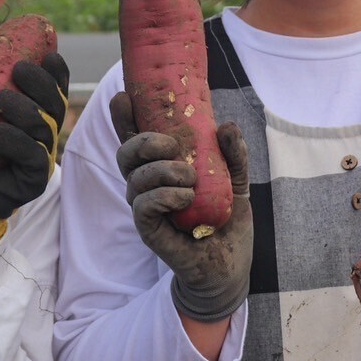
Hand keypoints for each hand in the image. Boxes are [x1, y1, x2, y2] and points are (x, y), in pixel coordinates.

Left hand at [0, 52, 68, 237]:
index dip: (56, 70)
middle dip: (41, 82)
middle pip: (55, 103)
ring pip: (44, 126)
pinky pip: (31, 156)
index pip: (55, 87)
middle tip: (19, 69)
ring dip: (24, 109)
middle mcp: (46, 132)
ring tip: (0, 98)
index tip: (47, 54)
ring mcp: (44, 156)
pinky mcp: (35, 179)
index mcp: (38, 112)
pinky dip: (13, 141)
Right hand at [110, 92, 252, 323]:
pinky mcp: (150, 231)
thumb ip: (234, 154)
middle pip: (125, 154)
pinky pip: (142, 206)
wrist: (230, 264)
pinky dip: (162, 196)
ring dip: (162, 171)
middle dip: (143, 141)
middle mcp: (147, 186)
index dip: (124, 117)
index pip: (135, 138)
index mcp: (161, 168)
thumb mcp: (236, 181)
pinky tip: (185, 197)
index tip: (124, 96)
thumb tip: (227, 126)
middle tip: (173, 145)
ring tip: (191, 179)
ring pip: (134, 179)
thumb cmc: (226, 220)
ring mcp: (146, 209)